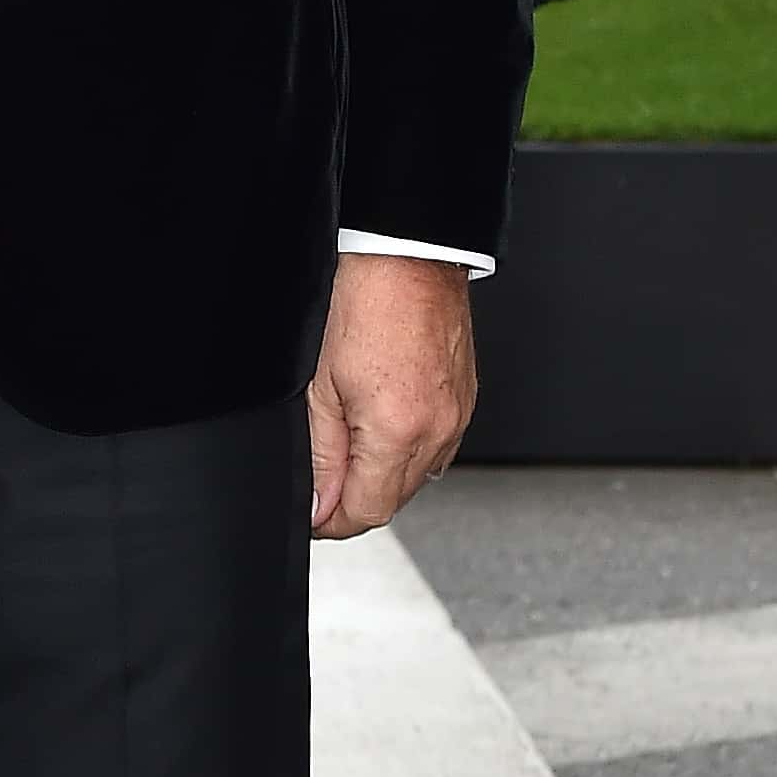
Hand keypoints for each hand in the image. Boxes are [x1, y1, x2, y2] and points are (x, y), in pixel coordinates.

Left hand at [307, 253, 475, 538]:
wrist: (406, 256)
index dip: (331, 520)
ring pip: (414, 477)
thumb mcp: (320, 385)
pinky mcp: (465, 401)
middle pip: (392, 500)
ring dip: (380, 473)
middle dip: (353, 497)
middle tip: (322, 473)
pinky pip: (434, 447)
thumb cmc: (363, 302)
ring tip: (349, 437)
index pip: (366, 512)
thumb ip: (321, 454)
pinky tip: (381, 421)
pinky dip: (405, 448)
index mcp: (399, 431)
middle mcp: (438, 430)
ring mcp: (457, 417)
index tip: (312, 512)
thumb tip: (320, 504)